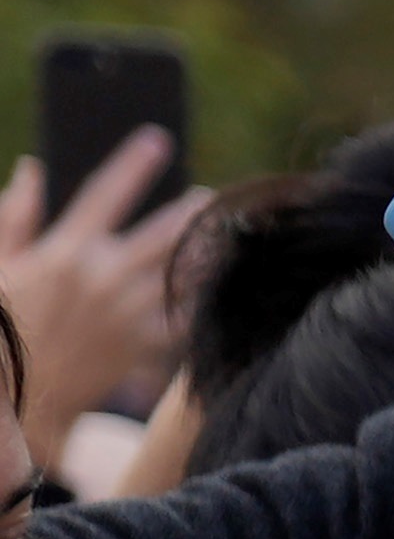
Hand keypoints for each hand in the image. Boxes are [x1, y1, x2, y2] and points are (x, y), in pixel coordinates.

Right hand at [0, 130, 211, 438]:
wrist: (22, 398)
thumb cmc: (3, 328)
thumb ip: (15, 218)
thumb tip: (32, 170)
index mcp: (65, 252)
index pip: (106, 194)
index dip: (133, 164)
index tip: (158, 140)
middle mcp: (103, 278)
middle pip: (162, 234)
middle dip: (189, 212)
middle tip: (211, 196)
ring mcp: (128, 313)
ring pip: (181, 273)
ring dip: (205, 253)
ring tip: (226, 236)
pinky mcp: (144, 345)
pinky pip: (184, 318)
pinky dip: (202, 301)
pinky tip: (220, 287)